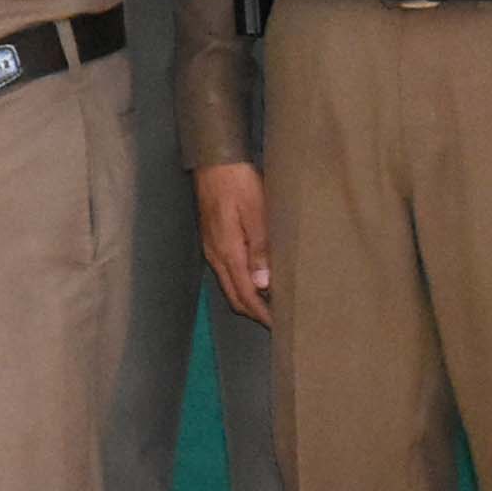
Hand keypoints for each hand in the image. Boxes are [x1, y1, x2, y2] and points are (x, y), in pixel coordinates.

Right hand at [194, 160, 273, 325]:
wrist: (214, 164)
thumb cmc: (239, 185)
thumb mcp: (256, 214)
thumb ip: (260, 249)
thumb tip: (263, 285)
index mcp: (228, 252)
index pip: (244, 294)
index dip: (262, 313)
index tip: (279, 326)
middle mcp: (216, 256)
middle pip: (233, 295)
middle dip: (254, 312)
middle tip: (278, 322)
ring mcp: (211, 249)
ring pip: (228, 285)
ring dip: (247, 300)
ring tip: (270, 305)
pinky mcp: (212, 242)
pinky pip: (226, 273)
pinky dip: (240, 285)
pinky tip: (256, 281)